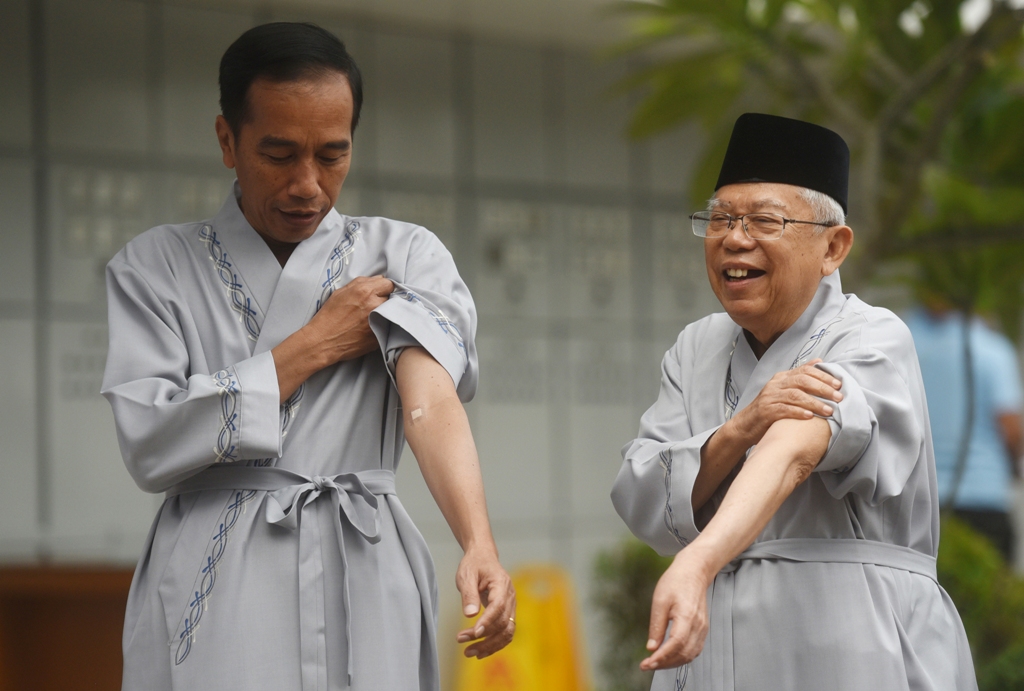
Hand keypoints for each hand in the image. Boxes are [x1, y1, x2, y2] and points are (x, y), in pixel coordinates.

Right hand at [306, 275, 393, 365]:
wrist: (323, 341)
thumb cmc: (329, 316)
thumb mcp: (341, 292)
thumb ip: (361, 283)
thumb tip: (378, 280)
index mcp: (364, 291)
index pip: (388, 284)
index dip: (383, 288)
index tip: (379, 293)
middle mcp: (374, 304)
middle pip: (392, 297)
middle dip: (385, 300)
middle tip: (374, 306)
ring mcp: (379, 321)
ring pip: (392, 312)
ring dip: (386, 313)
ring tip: (373, 317)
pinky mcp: (380, 336)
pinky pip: (388, 326)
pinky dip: (383, 325)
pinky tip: (371, 328)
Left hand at [454, 547, 515, 658]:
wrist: (483, 558)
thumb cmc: (474, 564)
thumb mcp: (466, 575)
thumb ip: (469, 594)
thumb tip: (470, 615)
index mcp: (501, 584)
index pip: (498, 606)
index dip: (488, 621)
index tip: (474, 632)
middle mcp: (510, 596)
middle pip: (503, 623)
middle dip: (484, 637)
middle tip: (462, 642)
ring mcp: (510, 605)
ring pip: (506, 631)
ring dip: (490, 645)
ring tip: (469, 653)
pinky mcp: (507, 612)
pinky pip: (505, 632)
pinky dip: (495, 644)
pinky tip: (480, 651)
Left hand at [640, 551, 710, 670]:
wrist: (694, 572)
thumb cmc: (676, 582)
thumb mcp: (659, 600)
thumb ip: (656, 626)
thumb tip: (652, 647)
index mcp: (687, 617)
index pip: (675, 644)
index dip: (662, 657)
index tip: (647, 663)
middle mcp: (698, 626)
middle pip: (683, 654)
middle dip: (665, 663)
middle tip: (647, 665)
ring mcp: (703, 628)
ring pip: (690, 655)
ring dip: (673, 663)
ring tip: (656, 663)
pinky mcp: (703, 629)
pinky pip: (694, 649)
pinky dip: (682, 657)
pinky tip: (670, 657)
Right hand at [731, 358, 841, 446]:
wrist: (746, 424)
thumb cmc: (770, 408)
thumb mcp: (784, 389)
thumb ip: (800, 376)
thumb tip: (819, 361)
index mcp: (782, 377)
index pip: (805, 371)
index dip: (823, 376)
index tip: (838, 384)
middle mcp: (775, 384)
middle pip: (802, 381)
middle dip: (823, 389)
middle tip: (838, 397)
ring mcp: (769, 397)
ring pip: (795, 396)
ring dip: (814, 403)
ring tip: (829, 411)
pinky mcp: (766, 411)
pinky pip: (784, 409)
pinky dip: (798, 412)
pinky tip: (810, 417)